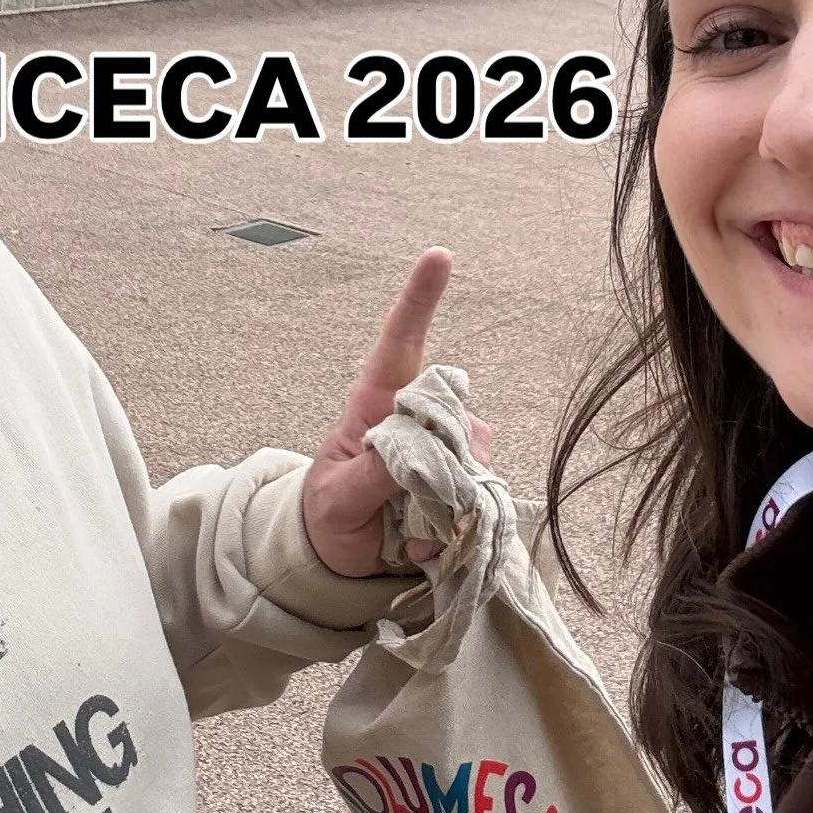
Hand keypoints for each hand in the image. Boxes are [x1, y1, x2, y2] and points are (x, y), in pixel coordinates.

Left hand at [301, 248, 492, 577]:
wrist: (343, 557)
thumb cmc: (331, 513)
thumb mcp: (337, 500)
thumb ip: (371, 476)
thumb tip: (415, 451)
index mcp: (377, 404)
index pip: (401, 344)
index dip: (420, 299)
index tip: (439, 256)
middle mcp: (418, 418)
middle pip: (454, 413)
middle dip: (440, 457)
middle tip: (400, 504)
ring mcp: (446, 450)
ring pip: (475, 459)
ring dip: (446, 501)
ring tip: (402, 527)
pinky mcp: (466, 484)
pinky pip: (481, 501)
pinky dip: (454, 530)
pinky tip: (420, 542)